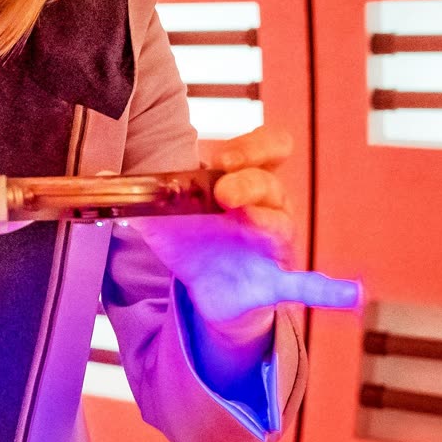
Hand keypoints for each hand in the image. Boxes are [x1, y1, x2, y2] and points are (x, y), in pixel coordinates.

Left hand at [135, 125, 360, 343]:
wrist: (205, 290)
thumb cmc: (194, 237)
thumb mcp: (162, 213)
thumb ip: (138, 193)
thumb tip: (94, 177)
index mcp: (243, 181)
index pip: (270, 148)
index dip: (253, 147)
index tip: (219, 156)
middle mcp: (264, 207)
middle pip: (270, 184)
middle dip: (248, 180)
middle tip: (221, 188)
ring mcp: (271, 246)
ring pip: (281, 224)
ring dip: (266, 218)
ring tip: (246, 217)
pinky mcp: (274, 283)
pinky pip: (306, 286)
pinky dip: (327, 290)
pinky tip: (347, 294)